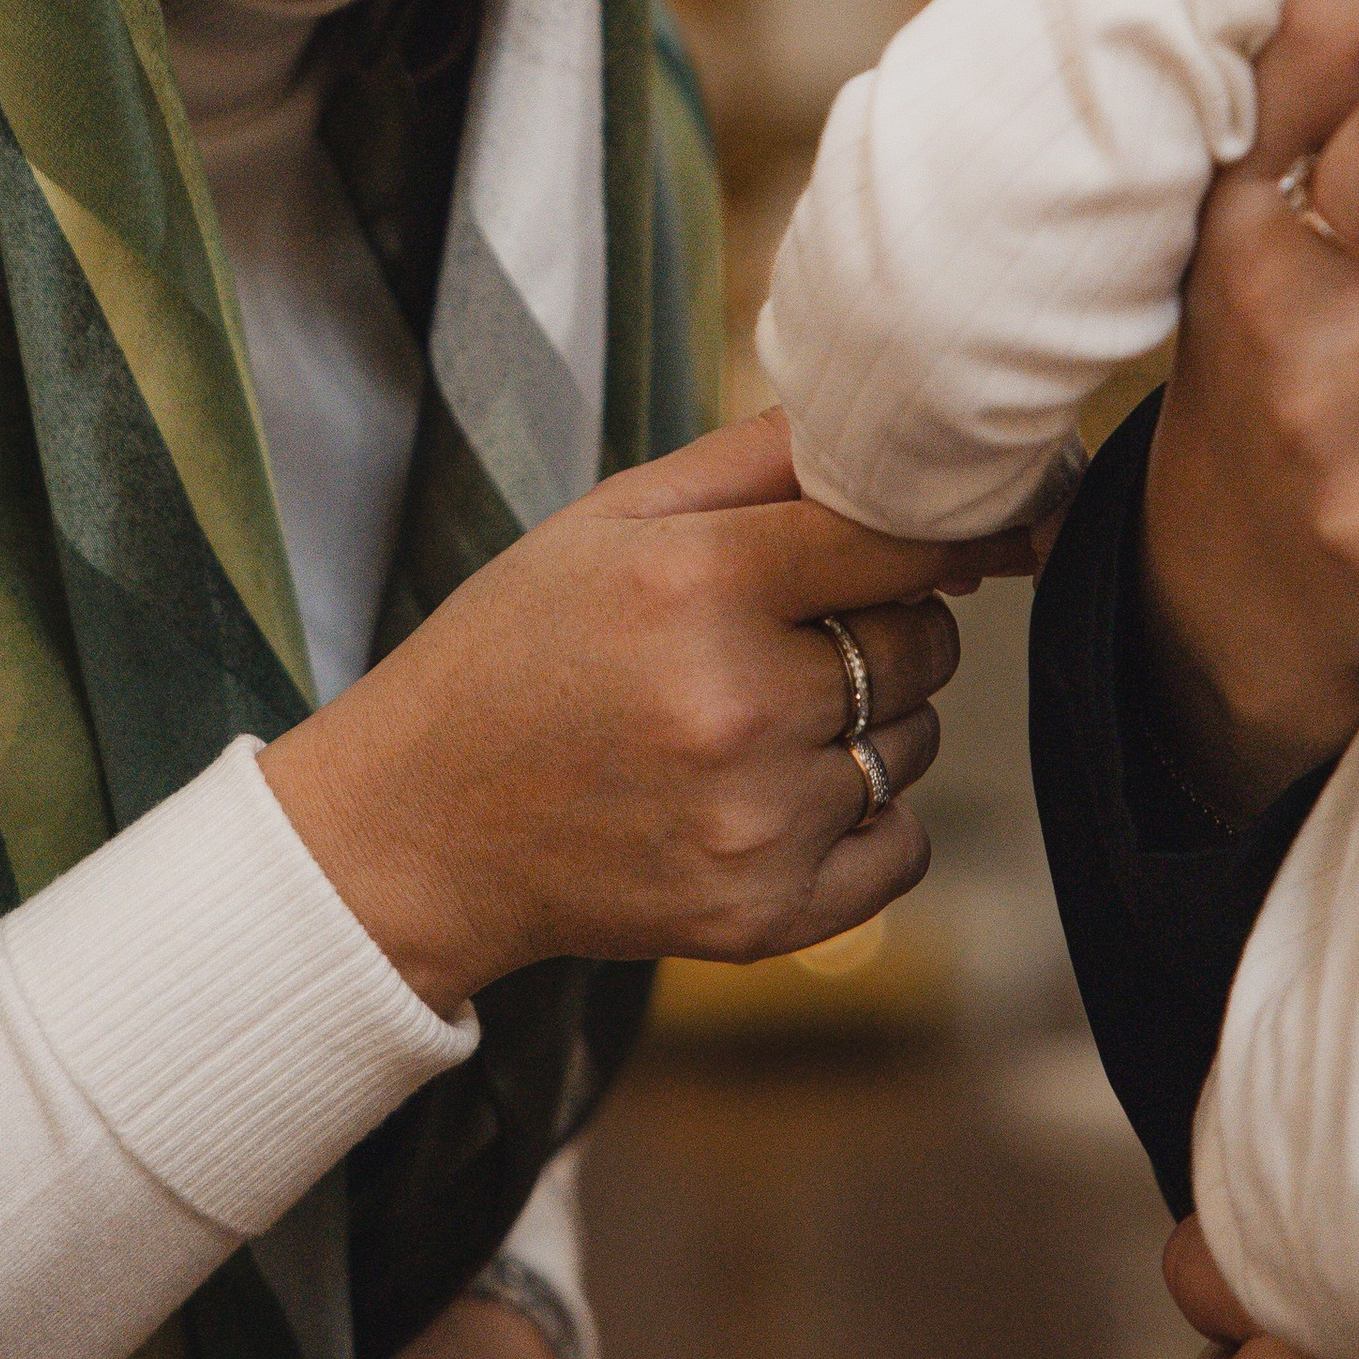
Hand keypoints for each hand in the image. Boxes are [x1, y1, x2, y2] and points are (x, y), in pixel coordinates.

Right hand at [265, 410, 1017, 1011]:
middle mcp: (736, 705)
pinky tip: (774, 796)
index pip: (900, 538)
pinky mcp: (764, 916)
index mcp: (697, 582)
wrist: (420, 826)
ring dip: (867, 724)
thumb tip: (909, 442)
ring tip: (752, 720)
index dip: (934, 532)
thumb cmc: (516, 649)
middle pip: (922, 643)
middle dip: (884, 627)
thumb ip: (757, 462)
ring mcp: (755, 821)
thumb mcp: (608, 519)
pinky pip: (904, 846)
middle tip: (789, 637)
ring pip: (915, 743)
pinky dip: (866, 821)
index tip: (939, 539)